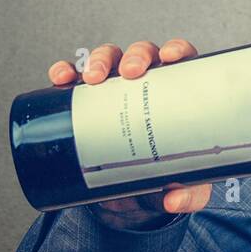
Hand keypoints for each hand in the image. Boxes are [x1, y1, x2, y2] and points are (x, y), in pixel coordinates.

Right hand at [48, 38, 212, 229]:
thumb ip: (189, 195)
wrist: (133, 201)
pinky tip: (61, 78)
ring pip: (109, 59)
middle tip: (130, 72)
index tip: (171, 57)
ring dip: (100, 60)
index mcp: (178, 92)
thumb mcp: (187, 190)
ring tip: (93, 78)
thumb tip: (174, 199)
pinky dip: (66, 72)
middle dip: (135, 56)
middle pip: (142, 54)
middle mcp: (148, 83)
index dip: (177, 50)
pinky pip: (74, 79)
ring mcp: (116, 90)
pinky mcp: (88, 103)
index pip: (182, 59)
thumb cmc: (167, 180)